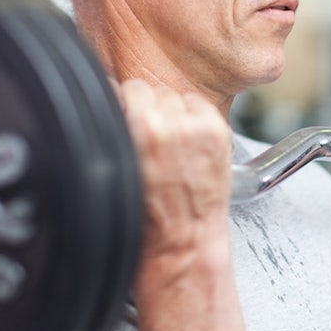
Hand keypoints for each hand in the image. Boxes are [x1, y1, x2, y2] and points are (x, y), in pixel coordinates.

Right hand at [118, 79, 233, 259]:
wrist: (181, 242)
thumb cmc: (146, 216)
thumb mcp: (115, 166)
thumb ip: (114, 129)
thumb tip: (112, 99)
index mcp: (138, 129)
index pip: (127, 88)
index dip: (126, 106)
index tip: (128, 119)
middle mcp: (168, 124)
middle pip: (152, 90)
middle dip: (149, 110)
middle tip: (150, 139)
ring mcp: (197, 127)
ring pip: (176, 96)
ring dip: (173, 113)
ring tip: (171, 144)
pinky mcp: (218, 132)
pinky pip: (199, 105)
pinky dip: (195, 118)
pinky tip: (189, 143)